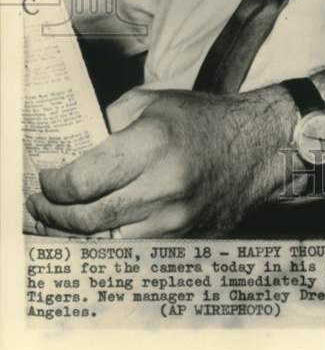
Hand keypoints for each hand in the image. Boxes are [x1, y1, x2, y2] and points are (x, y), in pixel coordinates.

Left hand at [26, 86, 293, 238]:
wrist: (261, 145)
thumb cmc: (205, 119)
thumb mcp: (155, 101)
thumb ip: (110, 122)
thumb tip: (73, 149)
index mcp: (154, 143)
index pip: (83, 181)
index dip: (52, 187)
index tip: (44, 181)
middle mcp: (165, 186)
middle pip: (88, 218)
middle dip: (54, 215)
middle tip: (39, 207)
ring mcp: (177, 219)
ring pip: (106, 241)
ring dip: (76, 234)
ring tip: (60, 221)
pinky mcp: (186, 239)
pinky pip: (133, 248)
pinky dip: (108, 241)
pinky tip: (94, 230)